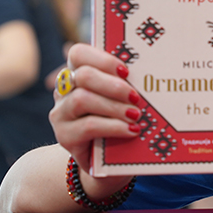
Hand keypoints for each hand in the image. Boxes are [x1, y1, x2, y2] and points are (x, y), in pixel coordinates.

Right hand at [49, 43, 139, 171]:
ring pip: (82, 99)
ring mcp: (61, 114)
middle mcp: (64, 91)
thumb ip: (126, 83)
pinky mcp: (64, 136)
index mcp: (77, 73)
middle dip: (113, 85)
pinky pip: (88, 126)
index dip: (103, 59)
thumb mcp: (121, 99)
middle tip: (136, 97)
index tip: (127, 71)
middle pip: (83, 76)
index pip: (78, 54)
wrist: (105, 159)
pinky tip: (131, 130)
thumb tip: (152, 71)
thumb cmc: (118, 119)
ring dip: (114, 106)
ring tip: (136, 115)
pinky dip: (114, 126)